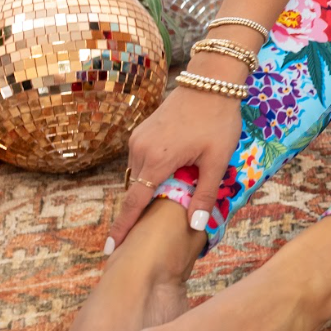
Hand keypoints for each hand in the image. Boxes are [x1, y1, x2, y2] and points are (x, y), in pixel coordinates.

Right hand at [107, 59, 245, 248]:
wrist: (212, 81)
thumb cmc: (219, 121)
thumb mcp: (217, 160)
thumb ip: (203, 193)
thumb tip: (194, 226)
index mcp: (157, 160)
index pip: (135, 202)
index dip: (124, 227)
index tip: (111, 248)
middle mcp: (140, 150)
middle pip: (136, 190)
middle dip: (140, 209)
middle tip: (150, 226)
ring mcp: (138, 139)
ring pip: (138, 174)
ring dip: (149, 187)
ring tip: (168, 195)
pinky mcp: (141, 131)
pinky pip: (140, 160)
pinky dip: (149, 172)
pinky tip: (168, 173)